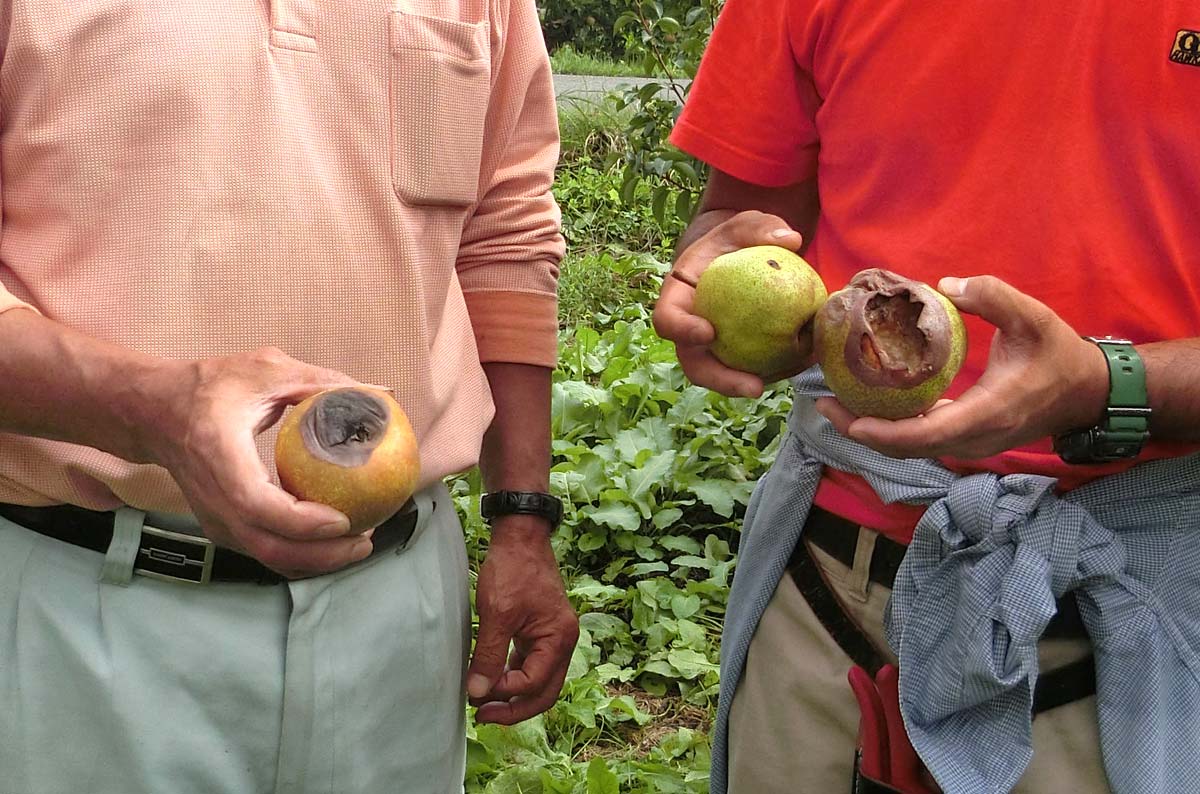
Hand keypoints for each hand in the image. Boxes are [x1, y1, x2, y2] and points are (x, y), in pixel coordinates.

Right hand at [136, 346, 376, 576]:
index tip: (343, 520)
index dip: (301, 522)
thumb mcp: (264, 369)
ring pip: (268, 557)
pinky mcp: (223, 528)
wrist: (154, 413)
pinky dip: (301, 556)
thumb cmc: (209, 387)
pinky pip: (264, 552)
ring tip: (359, 542)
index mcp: (218, 455)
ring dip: (317, 560)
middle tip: (366, 539)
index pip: (256, 504)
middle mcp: (212, 497)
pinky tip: (333, 542)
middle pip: (268, 546)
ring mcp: (214, 518)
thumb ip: (318, 381)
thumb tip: (375, 393)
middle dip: (323, 554)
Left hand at [467, 515, 578, 724]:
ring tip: (483, 703)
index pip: (534, 683)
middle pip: (544, 691)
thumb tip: (478, 692)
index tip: (476, 695)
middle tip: (482, 716)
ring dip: (513, 695)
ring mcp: (553, 636)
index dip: (505, 695)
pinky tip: (494, 680)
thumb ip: (490, 656)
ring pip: (538, 681)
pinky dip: (514, 676)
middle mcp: (563, 640)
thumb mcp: (497, 614)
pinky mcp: (541, 630)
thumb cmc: (513, 568)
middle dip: (514, 708)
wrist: (520, 535)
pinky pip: (531, 664)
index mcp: (559, 638)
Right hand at [652, 210, 805, 397]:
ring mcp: (714, 347)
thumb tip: (791, 239)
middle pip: (695, 363)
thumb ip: (761, 226)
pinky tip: (804, 364)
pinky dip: (777, 370)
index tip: (708, 332)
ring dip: (754, 385)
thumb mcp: (744, 224)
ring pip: (726, 374)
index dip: (681, 330)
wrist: (742, 255)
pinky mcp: (738, 354)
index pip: (668, 319)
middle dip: (720, 380)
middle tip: (753, 387)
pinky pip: (753, 367)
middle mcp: (690, 330)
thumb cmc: (737, 238)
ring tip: (788, 379)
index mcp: (678, 298)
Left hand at [817, 276, 1109, 459]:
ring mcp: (971, 445)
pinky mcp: (967, 440)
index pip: (925, 435)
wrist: (1086, 393)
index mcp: (987, 413)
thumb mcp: (1033, 316)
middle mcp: (974, 439)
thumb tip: (944, 286)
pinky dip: (892, 427)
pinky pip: (922, 439)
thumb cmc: (1059, 354)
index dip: (883, 432)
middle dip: (861, 431)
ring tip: (834, 403)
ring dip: (872, 430)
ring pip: (911, 447)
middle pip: (907, 448)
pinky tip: (867, 403)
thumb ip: (992, 297)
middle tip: (823, 403)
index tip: (848, 418)